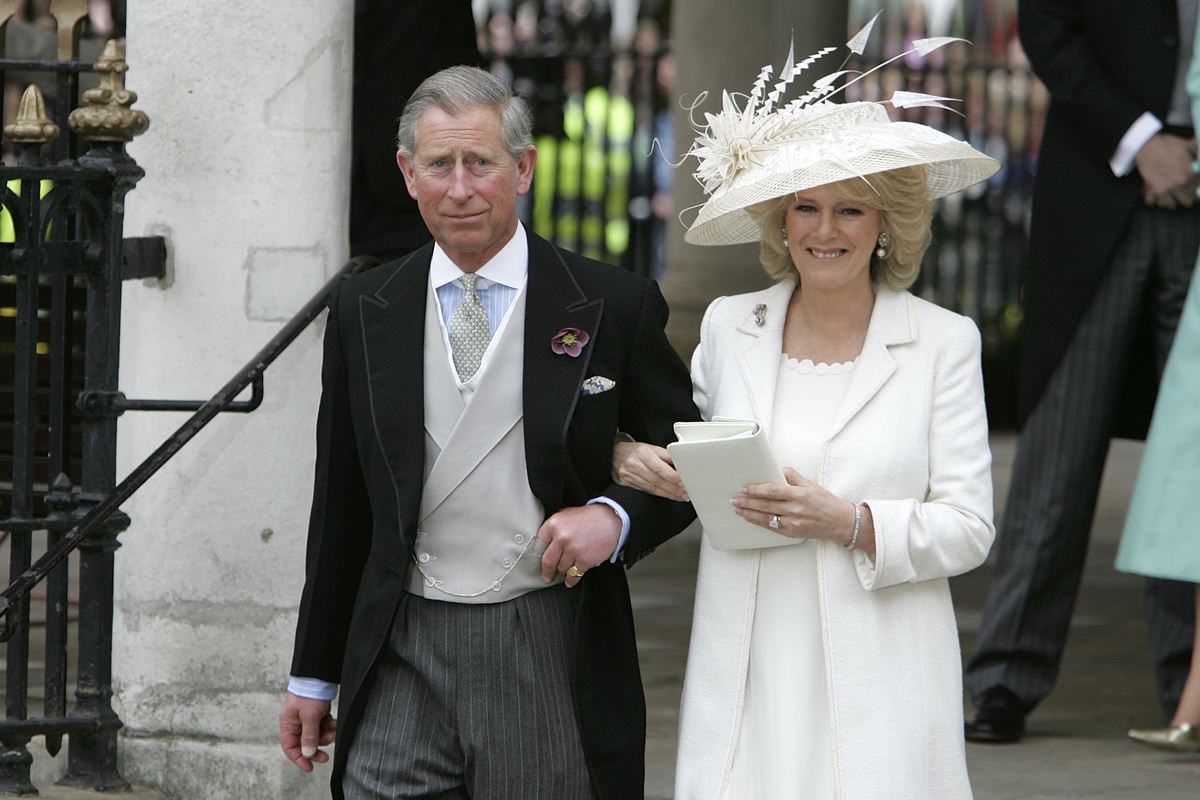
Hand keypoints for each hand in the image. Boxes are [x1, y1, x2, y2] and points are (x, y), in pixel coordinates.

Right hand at [280, 693, 335, 771]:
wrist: (319, 676)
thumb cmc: (309, 694)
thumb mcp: (309, 717)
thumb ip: (309, 736)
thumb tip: (308, 754)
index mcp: (288, 724)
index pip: (290, 747)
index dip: (299, 759)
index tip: (309, 767)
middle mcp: (296, 723)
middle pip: (304, 744)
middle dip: (315, 750)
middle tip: (325, 757)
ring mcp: (307, 718)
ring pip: (316, 736)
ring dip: (325, 737)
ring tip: (332, 732)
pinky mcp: (317, 713)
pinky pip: (323, 726)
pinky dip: (329, 727)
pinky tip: (334, 723)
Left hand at [537, 504, 620, 587]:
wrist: (611, 519)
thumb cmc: (590, 517)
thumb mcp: (567, 514)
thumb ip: (555, 527)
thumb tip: (545, 541)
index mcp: (555, 524)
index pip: (539, 543)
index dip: (539, 553)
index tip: (538, 560)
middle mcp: (561, 537)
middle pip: (547, 561)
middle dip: (546, 572)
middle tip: (546, 576)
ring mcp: (573, 549)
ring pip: (561, 568)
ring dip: (563, 572)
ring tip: (564, 573)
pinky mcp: (584, 560)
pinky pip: (574, 575)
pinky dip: (572, 580)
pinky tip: (570, 581)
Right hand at [612, 441, 687, 500]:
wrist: (614, 454)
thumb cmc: (636, 451)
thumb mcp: (651, 448)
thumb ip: (666, 456)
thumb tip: (681, 465)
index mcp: (643, 453)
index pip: (660, 468)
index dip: (673, 478)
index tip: (684, 483)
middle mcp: (635, 464)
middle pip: (657, 480)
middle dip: (673, 489)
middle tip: (685, 493)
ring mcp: (629, 475)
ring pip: (651, 488)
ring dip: (668, 494)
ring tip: (679, 497)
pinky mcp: (626, 484)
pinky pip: (645, 491)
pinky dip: (657, 495)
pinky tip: (666, 496)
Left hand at [732, 467, 854, 542]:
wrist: (840, 523)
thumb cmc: (826, 502)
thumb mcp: (810, 484)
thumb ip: (792, 476)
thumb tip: (776, 470)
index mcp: (799, 494)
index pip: (772, 490)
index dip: (756, 489)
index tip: (744, 488)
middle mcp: (795, 509)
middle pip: (765, 505)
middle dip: (747, 502)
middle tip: (735, 499)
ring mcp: (793, 523)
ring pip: (765, 518)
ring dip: (748, 514)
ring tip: (737, 509)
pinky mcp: (792, 533)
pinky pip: (771, 528)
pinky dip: (759, 522)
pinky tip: (750, 518)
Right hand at [1135, 134, 1197, 206]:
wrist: (1148, 145)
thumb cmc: (1168, 144)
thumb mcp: (1188, 145)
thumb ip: (1198, 152)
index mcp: (1191, 174)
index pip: (1199, 188)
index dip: (1197, 187)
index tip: (1194, 186)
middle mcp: (1180, 184)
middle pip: (1188, 200)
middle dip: (1188, 197)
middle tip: (1185, 193)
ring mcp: (1166, 189)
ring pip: (1171, 205)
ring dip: (1172, 201)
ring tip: (1172, 197)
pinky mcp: (1152, 191)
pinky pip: (1153, 203)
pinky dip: (1155, 200)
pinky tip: (1157, 197)